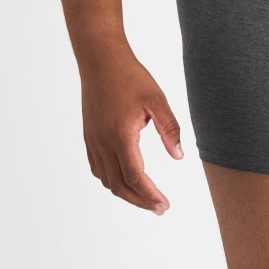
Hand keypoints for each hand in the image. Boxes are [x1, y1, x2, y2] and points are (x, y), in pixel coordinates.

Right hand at [80, 51, 182, 213]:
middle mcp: (103, 142)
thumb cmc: (130, 76)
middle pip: (119, 185)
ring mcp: (93, 140)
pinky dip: (111, 180)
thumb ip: (169, 129)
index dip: (150, 195)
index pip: (135, 176)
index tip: (164, 205)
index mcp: (121, 135)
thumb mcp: (156, 100)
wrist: (100, 59)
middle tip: (159, 208)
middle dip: (140, 201)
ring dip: (125, 193)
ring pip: (106, 179)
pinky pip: (97, 168)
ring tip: (145, 197)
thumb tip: (179, 157)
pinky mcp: (89, 136)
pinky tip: (124, 178)